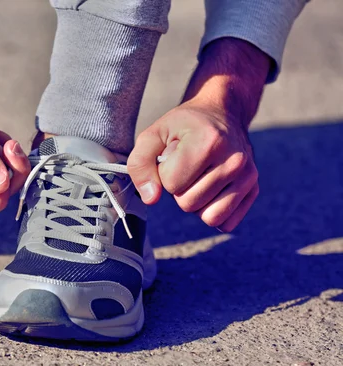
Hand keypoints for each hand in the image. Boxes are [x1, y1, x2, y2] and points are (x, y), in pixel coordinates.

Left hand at [127, 100, 258, 231]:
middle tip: (188, 167)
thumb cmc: (182, 127)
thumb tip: (151, 199)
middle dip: (180, 189)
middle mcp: (234, 160)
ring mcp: (248, 176)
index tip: (174, 156)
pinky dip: (212, 211)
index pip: (171, 183)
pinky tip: (211, 190)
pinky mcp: (254, 189)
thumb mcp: (153, 135)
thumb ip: (140, 165)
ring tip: (199, 177)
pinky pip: (226, 223)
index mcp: (208, 141)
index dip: (165, 173)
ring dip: (196, 202)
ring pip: (209, 217)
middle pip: (188, 204)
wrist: (221, 114)